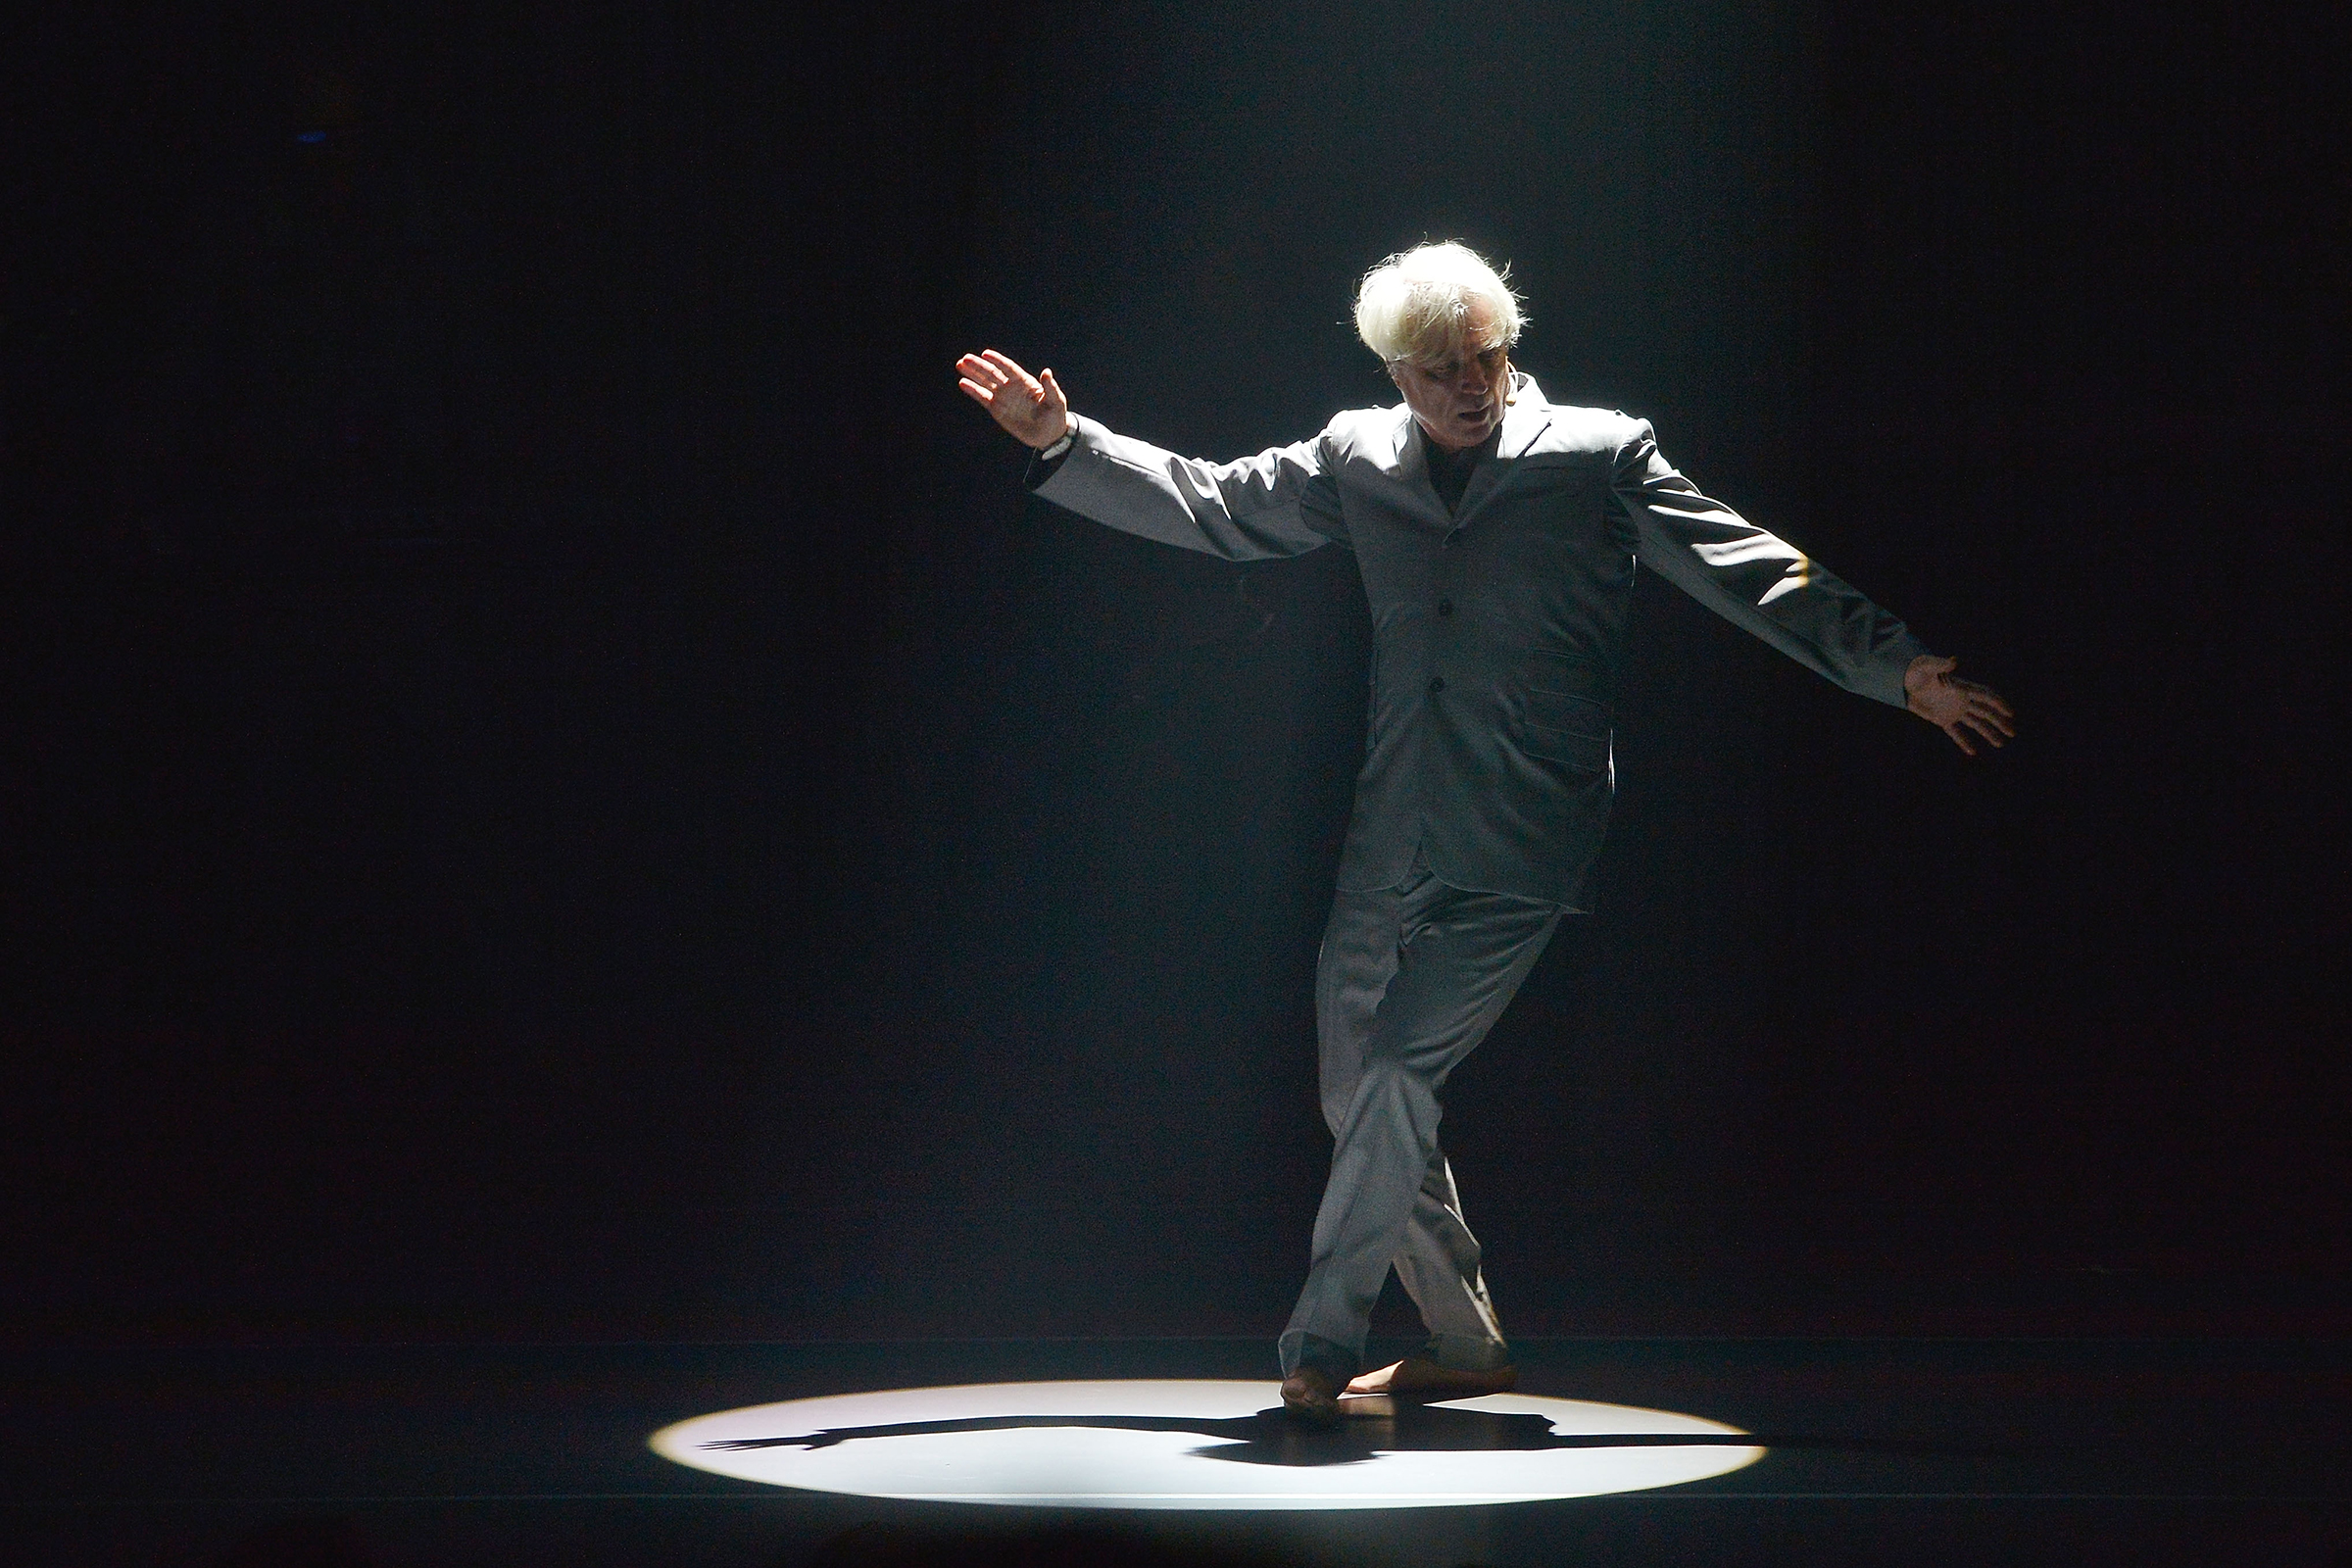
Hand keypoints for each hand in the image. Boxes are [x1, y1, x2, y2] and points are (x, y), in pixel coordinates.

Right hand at [955, 349, 1069, 448]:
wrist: (1048, 435)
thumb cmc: (1055, 416)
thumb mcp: (1056, 401)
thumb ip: (1050, 387)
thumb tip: (1046, 372)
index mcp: (1025, 382)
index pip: (1008, 368)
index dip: (998, 360)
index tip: (986, 354)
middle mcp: (1011, 387)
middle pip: (993, 373)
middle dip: (979, 366)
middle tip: (965, 358)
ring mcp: (1003, 397)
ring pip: (985, 383)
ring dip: (973, 374)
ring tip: (960, 365)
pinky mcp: (997, 409)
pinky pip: (983, 398)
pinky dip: (973, 391)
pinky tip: (963, 383)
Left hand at [1904, 655, 2014, 756]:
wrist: (1905, 681)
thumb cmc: (1918, 670)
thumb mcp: (1928, 666)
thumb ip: (1941, 664)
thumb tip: (1954, 660)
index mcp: (1962, 688)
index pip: (1985, 696)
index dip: (1998, 704)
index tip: (2010, 714)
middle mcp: (1962, 700)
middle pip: (1985, 712)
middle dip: (1999, 722)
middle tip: (2012, 733)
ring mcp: (1954, 710)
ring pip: (1975, 724)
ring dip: (1988, 733)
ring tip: (2000, 744)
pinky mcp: (1943, 720)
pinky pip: (1955, 732)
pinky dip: (1963, 741)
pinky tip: (1972, 752)